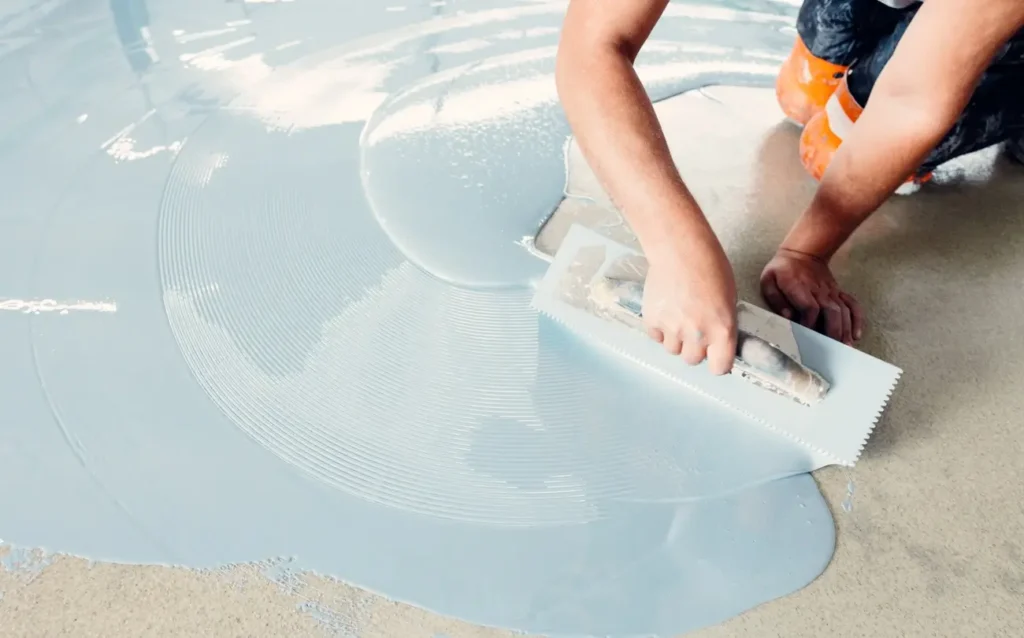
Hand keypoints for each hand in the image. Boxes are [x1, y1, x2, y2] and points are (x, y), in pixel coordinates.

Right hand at [642, 230, 737, 374]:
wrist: (679, 250)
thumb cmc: (709, 267)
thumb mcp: (729, 299)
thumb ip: (722, 325)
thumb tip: (715, 342)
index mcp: (723, 329)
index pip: (720, 368)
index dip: (717, 363)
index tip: (715, 356)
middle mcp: (698, 334)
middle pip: (692, 360)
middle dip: (694, 348)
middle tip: (694, 329)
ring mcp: (672, 329)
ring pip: (672, 349)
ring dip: (676, 338)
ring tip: (678, 315)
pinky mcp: (652, 321)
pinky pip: (655, 336)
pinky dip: (659, 328)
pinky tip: (665, 310)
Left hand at [760, 249, 862, 344]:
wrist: (802, 253)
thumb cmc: (782, 270)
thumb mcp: (769, 280)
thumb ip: (775, 298)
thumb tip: (787, 316)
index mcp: (798, 287)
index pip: (809, 307)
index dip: (809, 323)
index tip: (806, 336)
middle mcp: (818, 290)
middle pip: (831, 311)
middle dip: (832, 331)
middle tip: (831, 349)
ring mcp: (831, 292)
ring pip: (843, 311)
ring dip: (845, 330)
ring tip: (845, 347)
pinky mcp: (839, 293)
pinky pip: (852, 305)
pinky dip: (857, 319)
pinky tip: (856, 334)